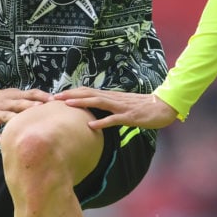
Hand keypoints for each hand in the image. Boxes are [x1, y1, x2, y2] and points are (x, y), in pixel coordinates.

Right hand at [0, 88, 53, 143]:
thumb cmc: (0, 99)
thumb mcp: (12, 94)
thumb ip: (27, 98)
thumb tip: (50, 101)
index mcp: (13, 95)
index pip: (29, 93)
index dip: (41, 96)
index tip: (53, 100)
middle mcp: (5, 103)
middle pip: (20, 104)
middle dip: (30, 106)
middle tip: (42, 109)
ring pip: (6, 116)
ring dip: (15, 119)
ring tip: (23, 125)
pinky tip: (1, 141)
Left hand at [54, 87, 178, 129]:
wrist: (163, 106)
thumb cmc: (142, 107)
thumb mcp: (122, 106)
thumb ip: (109, 107)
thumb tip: (95, 111)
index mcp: (110, 96)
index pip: (87, 91)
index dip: (72, 93)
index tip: (57, 95)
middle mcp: (113, 98)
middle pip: (88, 94)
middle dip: (70, 95)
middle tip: (53, 98)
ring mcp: (120, 107)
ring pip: (98, 102)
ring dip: (81, 103)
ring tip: (66, 105)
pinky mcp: (129, 116)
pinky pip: (114, 119)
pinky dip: (102, 122)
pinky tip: (91, 125)